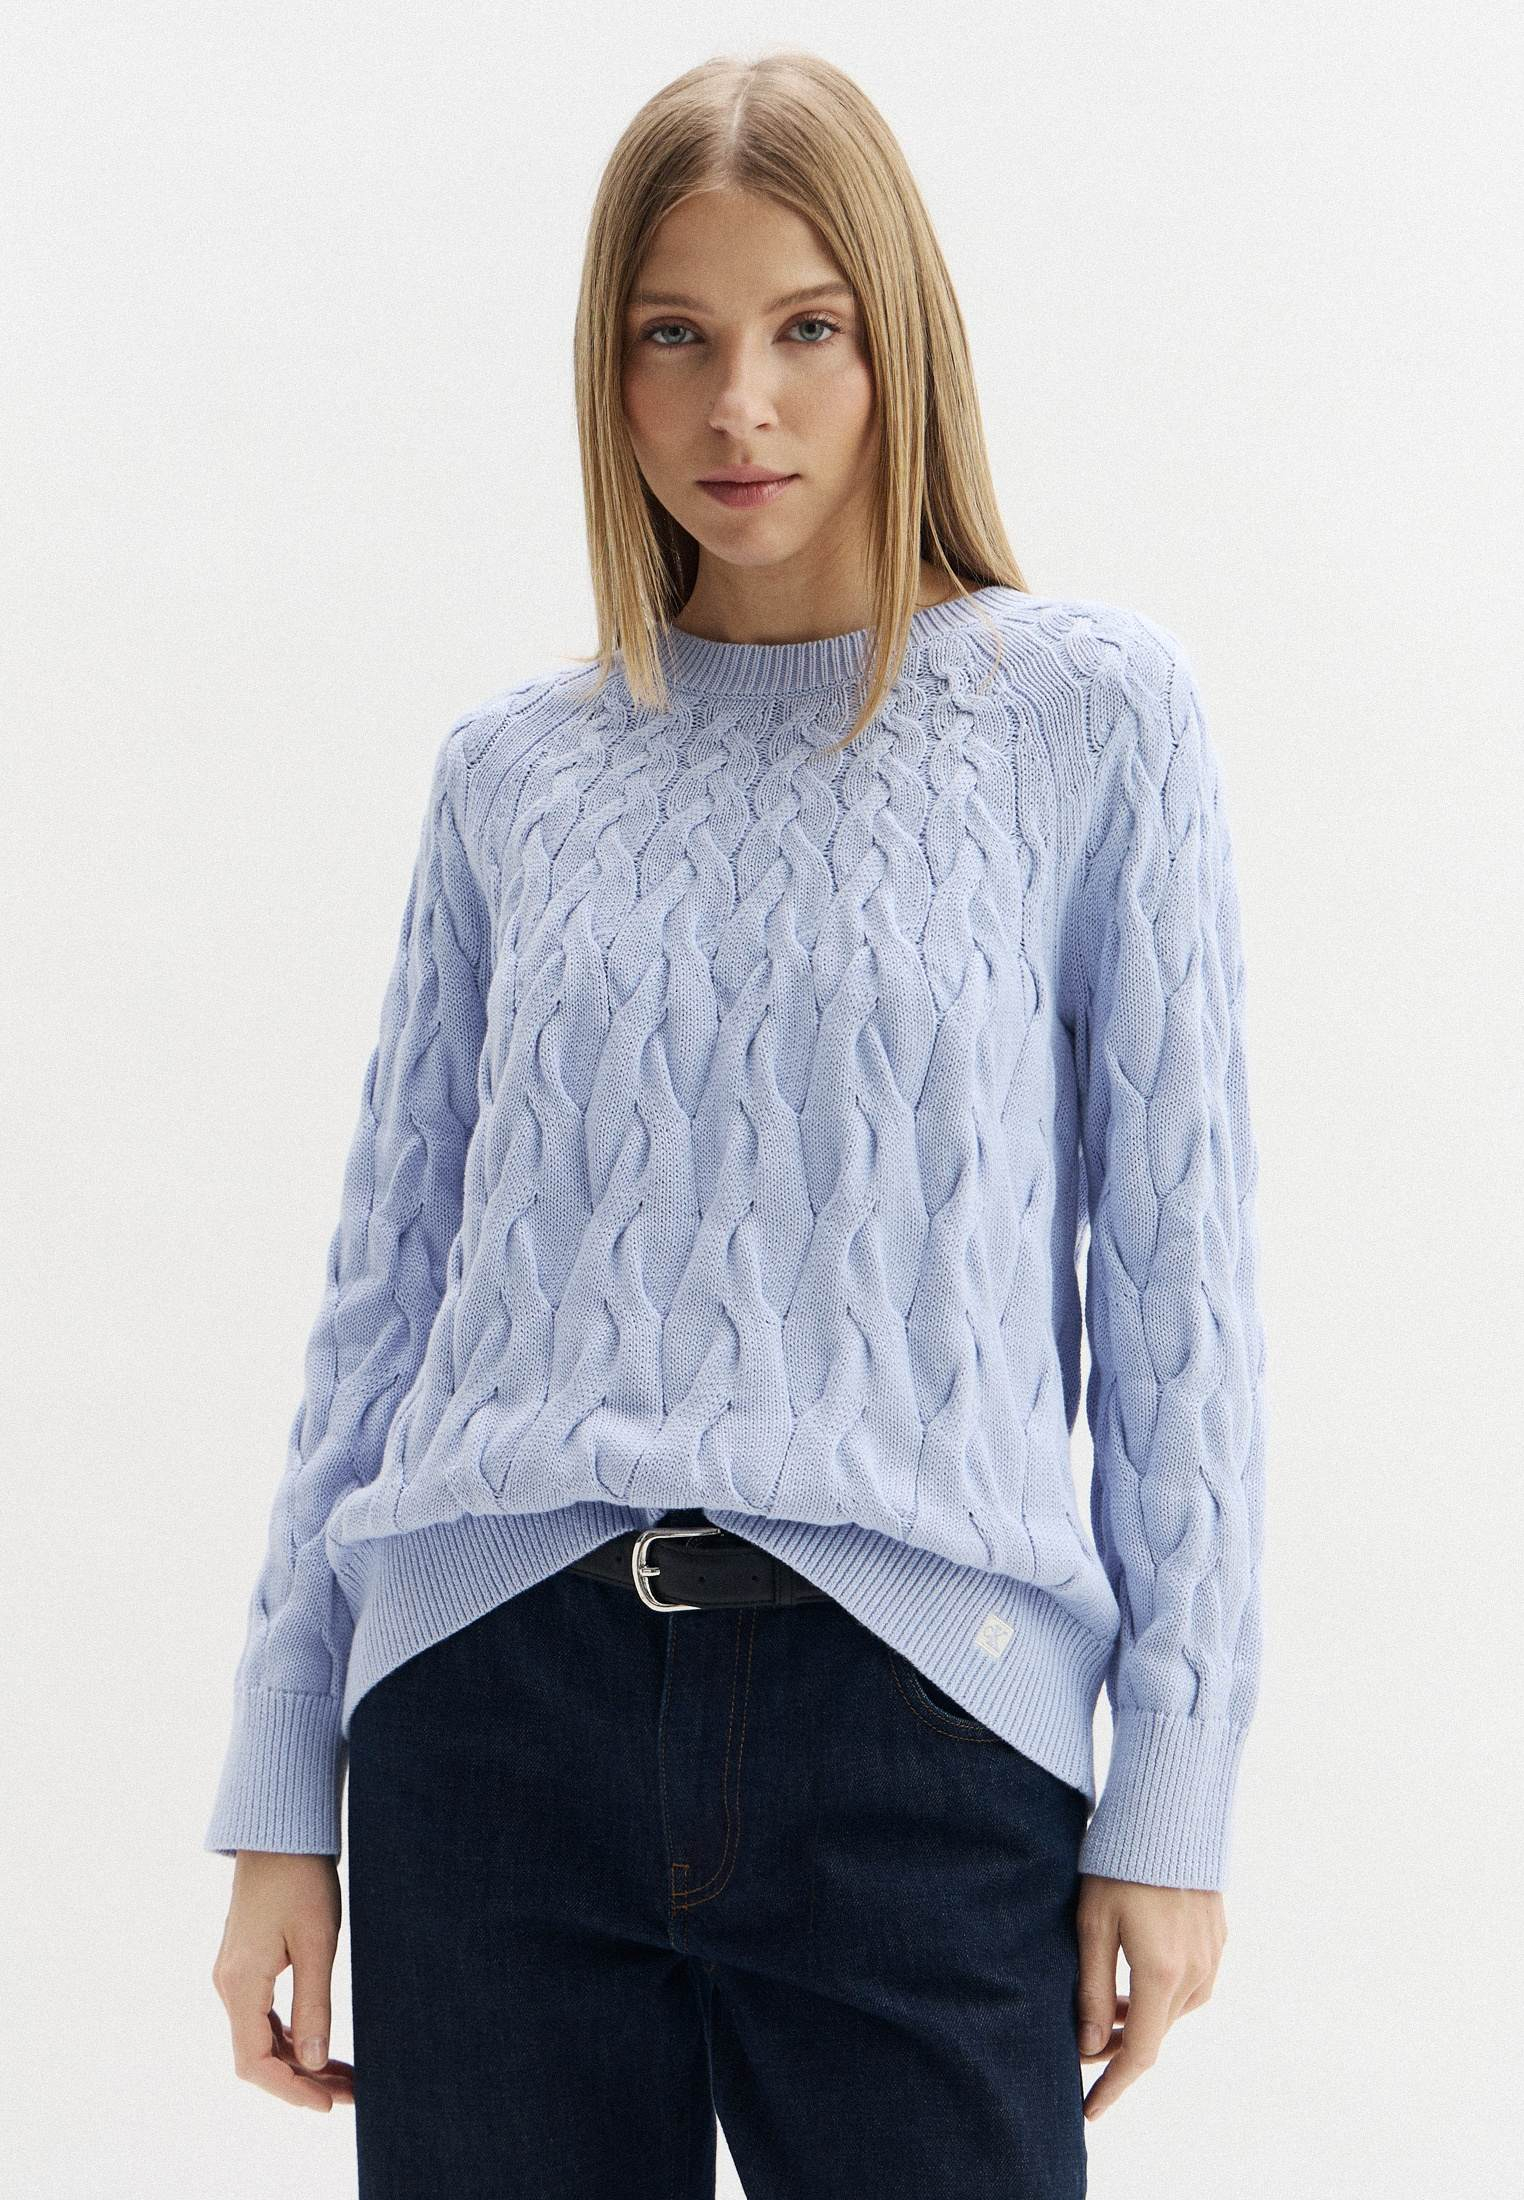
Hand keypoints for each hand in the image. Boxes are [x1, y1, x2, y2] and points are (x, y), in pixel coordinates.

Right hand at [212, 1851, 355, 2111]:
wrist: (279, 1831)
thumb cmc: (300, 1878)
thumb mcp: (316, 1942)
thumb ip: (313, 2003)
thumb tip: (312, 2061)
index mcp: (241, 1983)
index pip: (255, 2062)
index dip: (290, 2090)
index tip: (328, 2103)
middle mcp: (230, 1985)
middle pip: (258, 2056)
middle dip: (303, 2081)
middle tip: (351, 2093)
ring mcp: (235, 1975)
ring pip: (262, 2038)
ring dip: (299, 2061)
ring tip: (345, 2077)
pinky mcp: (246, 1964)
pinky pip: (264, 2017)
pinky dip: (292, 2037)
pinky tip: (320, 2046)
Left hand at [1074, 1874, 1226, 2121]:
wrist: (1171, 1815)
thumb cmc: (1120, 1864)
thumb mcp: (1092, 1924)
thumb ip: (1090, 1988)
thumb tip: (1085, 2045)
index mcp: (1161, 1975)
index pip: (1138, 2053)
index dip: (1112, 2086)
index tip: (1087, 2111)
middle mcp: (1195, 1975)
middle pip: (1154, 2034)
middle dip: (1116, 2048)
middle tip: (1081, 2047)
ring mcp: (1212, 1958)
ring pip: (1172, 2012)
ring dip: (1139, 2019)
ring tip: (1102, 2006)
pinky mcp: (1218, 1941)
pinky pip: (1190, 1987)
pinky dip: (1160, 1995)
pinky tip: (1136, 1976)